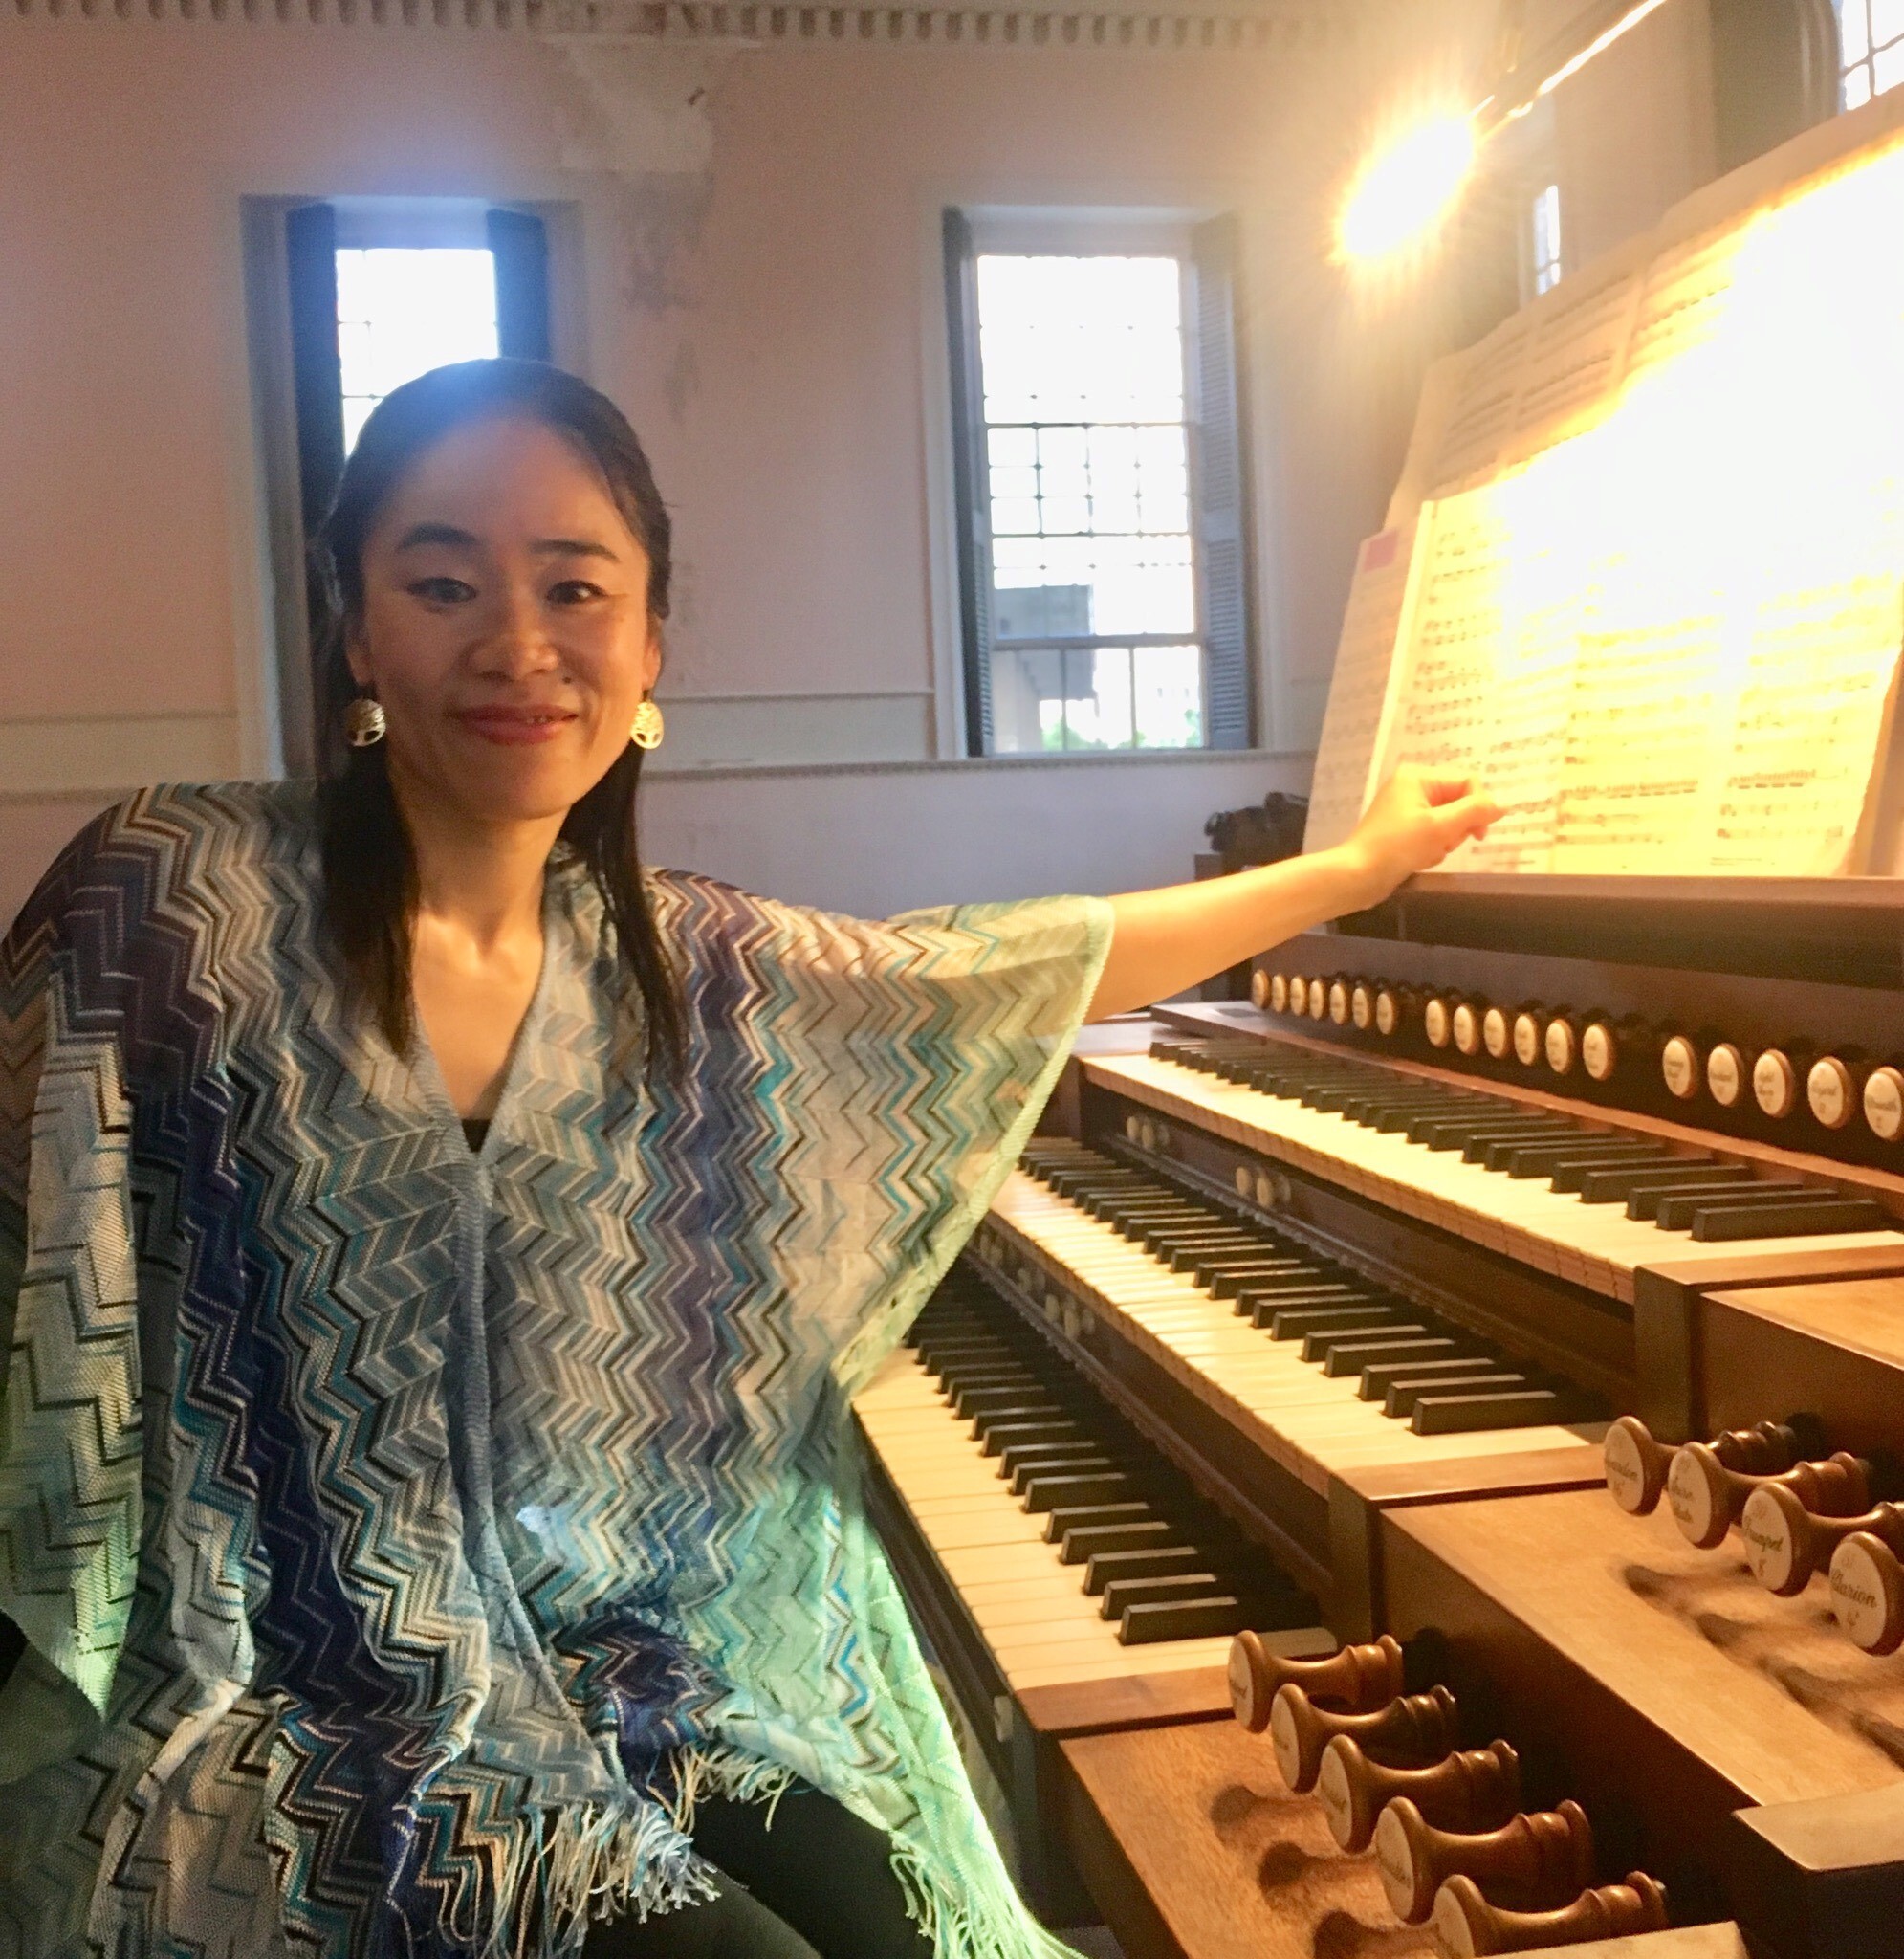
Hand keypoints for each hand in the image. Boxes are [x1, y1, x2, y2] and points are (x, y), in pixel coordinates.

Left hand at [1335, 767, 1500, 908]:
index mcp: (1418, 776)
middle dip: (1456, 829)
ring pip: (1449, 823)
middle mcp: (1412, 786)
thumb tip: (1502, 805)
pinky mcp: (1404, 830)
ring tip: (1426, 853)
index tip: (1480, 835)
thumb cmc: (1397, 847)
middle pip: (1459, 803)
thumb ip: (1475, 811)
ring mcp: (1407, 809)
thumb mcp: (1440, 827)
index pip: (1467, 783)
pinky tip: (1418, 860)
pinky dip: (1432, 850)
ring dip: (1444, 842)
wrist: (1357, 876)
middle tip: (1442, 844)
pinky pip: (1433, 836)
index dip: (1479, 808)